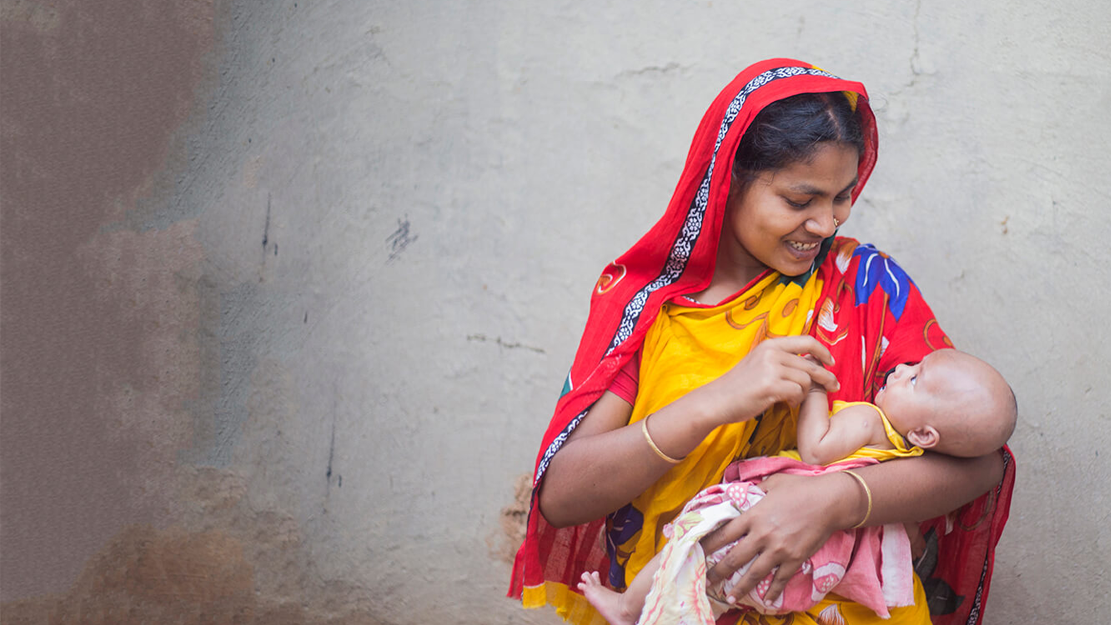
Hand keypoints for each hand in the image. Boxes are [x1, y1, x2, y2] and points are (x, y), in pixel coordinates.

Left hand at [701, 472, 856, 605]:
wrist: (829, 501)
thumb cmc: (800, 488)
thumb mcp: (772, 483)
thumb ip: (754, 490)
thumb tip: (741, 490)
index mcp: (753, 515)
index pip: (723, 534)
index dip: (708, 546)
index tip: (697, 554)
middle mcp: (762, 535)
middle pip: (734, 558)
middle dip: (718, 572)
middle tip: (707, 582)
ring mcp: (778, 549)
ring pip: (754, 574)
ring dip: (740, 587)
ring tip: (730, 597)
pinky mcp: (795, 558)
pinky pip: (780, 579)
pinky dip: (772, 591)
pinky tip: (766, 600)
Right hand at [704, 336, 838, 423]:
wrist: (717, 399)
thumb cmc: (739, 385)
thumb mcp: (759, 362)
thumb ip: (782, 359)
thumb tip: (811, 361)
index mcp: (770, 344)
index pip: (807, 341)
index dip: (824, 351)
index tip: (831, 362)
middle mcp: (772, 353)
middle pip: (812, 364)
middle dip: (826, 377)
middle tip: (834, 387)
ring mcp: (771, 368)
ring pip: (806, 380)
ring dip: (804, 393)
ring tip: (793, 399)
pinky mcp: (770, 386)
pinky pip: (797, 393)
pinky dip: (796, 400)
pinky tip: (787, 403)